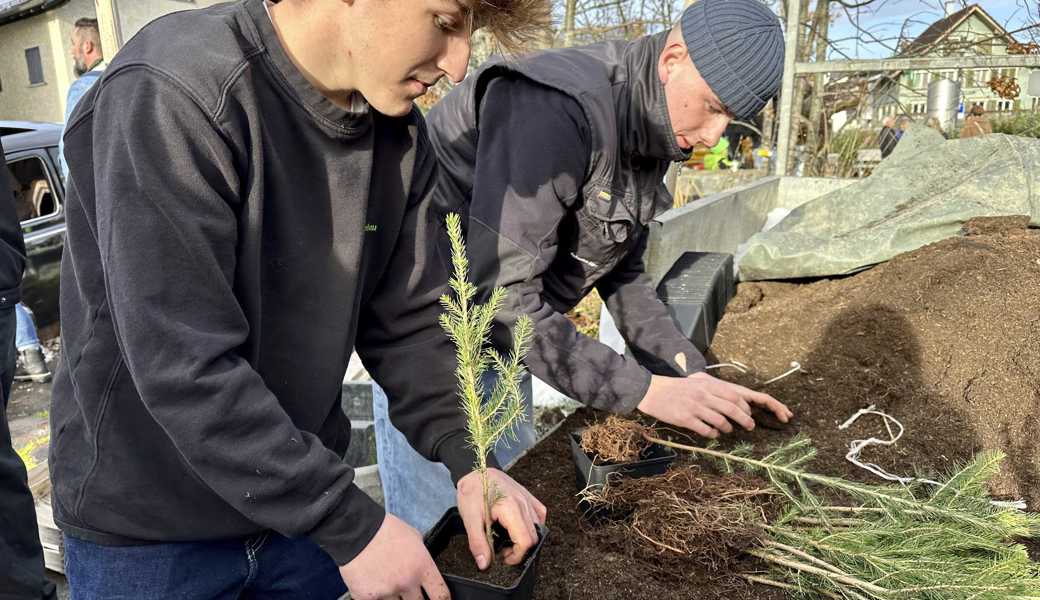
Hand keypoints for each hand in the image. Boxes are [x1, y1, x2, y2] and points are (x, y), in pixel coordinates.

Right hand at [339, 513, 448, 599]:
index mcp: (422, 567)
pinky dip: (374, 595)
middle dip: (415, 598)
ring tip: (385, 578)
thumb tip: (423, 566)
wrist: (356, 529)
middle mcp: (407, 582)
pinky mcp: (367, 597)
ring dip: (392, 595)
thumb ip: (421, 556)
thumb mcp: (414, 537)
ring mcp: (387, 591)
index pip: (441, 595)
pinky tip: (371, 582)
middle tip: (405, 585)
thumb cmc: (384, 529)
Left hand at [457, 468, 546, 568]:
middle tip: (503, 551)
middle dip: (520, 550)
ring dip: (525, 538)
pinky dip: (532, 526)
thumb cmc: (472, 490)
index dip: (516, 556)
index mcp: (511, 508)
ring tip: (508, 539)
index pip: (525, 541)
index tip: (504, 558)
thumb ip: (478, 542)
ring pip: (538, 527)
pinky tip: (518, 527)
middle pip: (534, 537)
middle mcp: (524, 503)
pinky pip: (539, 515)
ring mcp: (528, 499)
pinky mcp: (529, 496)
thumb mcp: (470, 518)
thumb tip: (484, 563)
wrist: (475, 469)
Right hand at [637, 372, 792, 438]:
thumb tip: (737, 401)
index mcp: (710, 385)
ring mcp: (696, 406)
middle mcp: (705, 394)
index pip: (737, 395)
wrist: (652, 391)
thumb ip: (716, 390)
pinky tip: (712, 435)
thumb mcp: (698, 383)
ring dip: (728, 428)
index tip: (756, 415)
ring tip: (727, 430)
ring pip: (721, 421)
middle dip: (745, 419)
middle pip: (733, 408)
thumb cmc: (677, 388)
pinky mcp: (686, 418)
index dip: (750, 406)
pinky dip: (712, 434)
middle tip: (749, 427)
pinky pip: (706, 430)